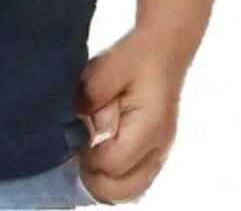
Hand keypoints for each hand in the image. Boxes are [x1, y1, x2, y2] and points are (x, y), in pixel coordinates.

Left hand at [72, 29, 187, 204]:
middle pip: (121, 191)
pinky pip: (134, 181)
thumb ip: (90, 96)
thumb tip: (77, 122)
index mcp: (148, 128)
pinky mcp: (155, 153)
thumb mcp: (106, 67)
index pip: (110, 164)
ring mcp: (159, 154)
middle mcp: (158, 149)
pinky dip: (115, 177)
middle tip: (81, 149)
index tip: (80, 134)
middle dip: (93, 175)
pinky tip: (102, 153)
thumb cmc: (135, 56)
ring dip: (105, 180)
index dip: (88, 154)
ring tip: (91, 152)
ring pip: (129, 192)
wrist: (163, 49)